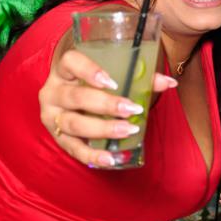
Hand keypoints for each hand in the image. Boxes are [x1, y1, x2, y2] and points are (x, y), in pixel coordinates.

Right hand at [39, 49, 176, 166]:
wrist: (70, 92)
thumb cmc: (95, 80)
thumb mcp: (112, 73)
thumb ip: (140, 77)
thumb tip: (169, 83)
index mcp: (64, 69)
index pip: (70, 62)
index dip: (89, 71)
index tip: (112, 82)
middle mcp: (53, 92)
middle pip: (75, 97)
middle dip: (105, 105)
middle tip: (131, 109)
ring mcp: (52, 116)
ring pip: (73, 123)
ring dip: (102, 129)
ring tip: (127, 130)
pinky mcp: (57, 138)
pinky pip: (73, 149)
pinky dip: (92, 156)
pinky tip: (110, 158)